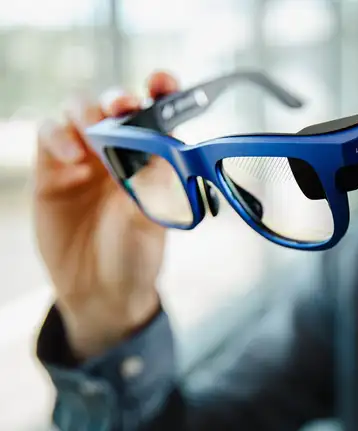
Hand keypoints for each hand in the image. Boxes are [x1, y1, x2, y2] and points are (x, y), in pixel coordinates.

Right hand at [34, 71, 178, 358]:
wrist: (100, 291)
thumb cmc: (134, 253)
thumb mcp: (151, 221)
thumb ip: (155, 186)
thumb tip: (166, 149)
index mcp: (152, 158)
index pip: (157, 113)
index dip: (160, 91)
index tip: (162, 81)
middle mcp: (119, 151)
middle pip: (114, 105)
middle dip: (118, 98)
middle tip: (123, 106)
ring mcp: (84, 158)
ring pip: (78, 112)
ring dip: (86, 113)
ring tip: (92, 136)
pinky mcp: (52, 171)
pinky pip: (49, 135)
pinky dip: (58, 136)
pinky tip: (72, 156)